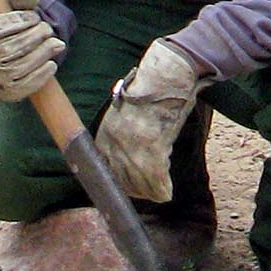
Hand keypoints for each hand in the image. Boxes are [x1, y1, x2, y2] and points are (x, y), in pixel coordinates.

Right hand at [0, 0, 63, 102]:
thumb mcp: (3, 10)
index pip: (9, 25)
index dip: (27, 19)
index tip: (33, 17)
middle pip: (17, 46)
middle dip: (39, 34)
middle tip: (47, 29)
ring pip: (23, 65)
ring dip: (44, 52)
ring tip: (54, 44)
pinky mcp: (6, 93)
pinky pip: (27, 85)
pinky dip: (43, 74)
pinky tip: (50, 63)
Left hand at [94, 39, 206, 201]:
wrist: (163, 77)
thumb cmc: (147, 91)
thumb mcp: (121, 113)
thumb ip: (117, 135)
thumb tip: (120, 155)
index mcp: (104, 136)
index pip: (104, 172)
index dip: (117, 183)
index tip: (128, 188)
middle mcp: (114, 145)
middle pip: (121, 182)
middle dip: (134, 190)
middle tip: (146, 193)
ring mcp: (133, 149)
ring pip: (139, 184)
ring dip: (149, 192)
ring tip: (158, 193)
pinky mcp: (153, 149)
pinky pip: (156, 180)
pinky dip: (162, 189)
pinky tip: (167, 192)